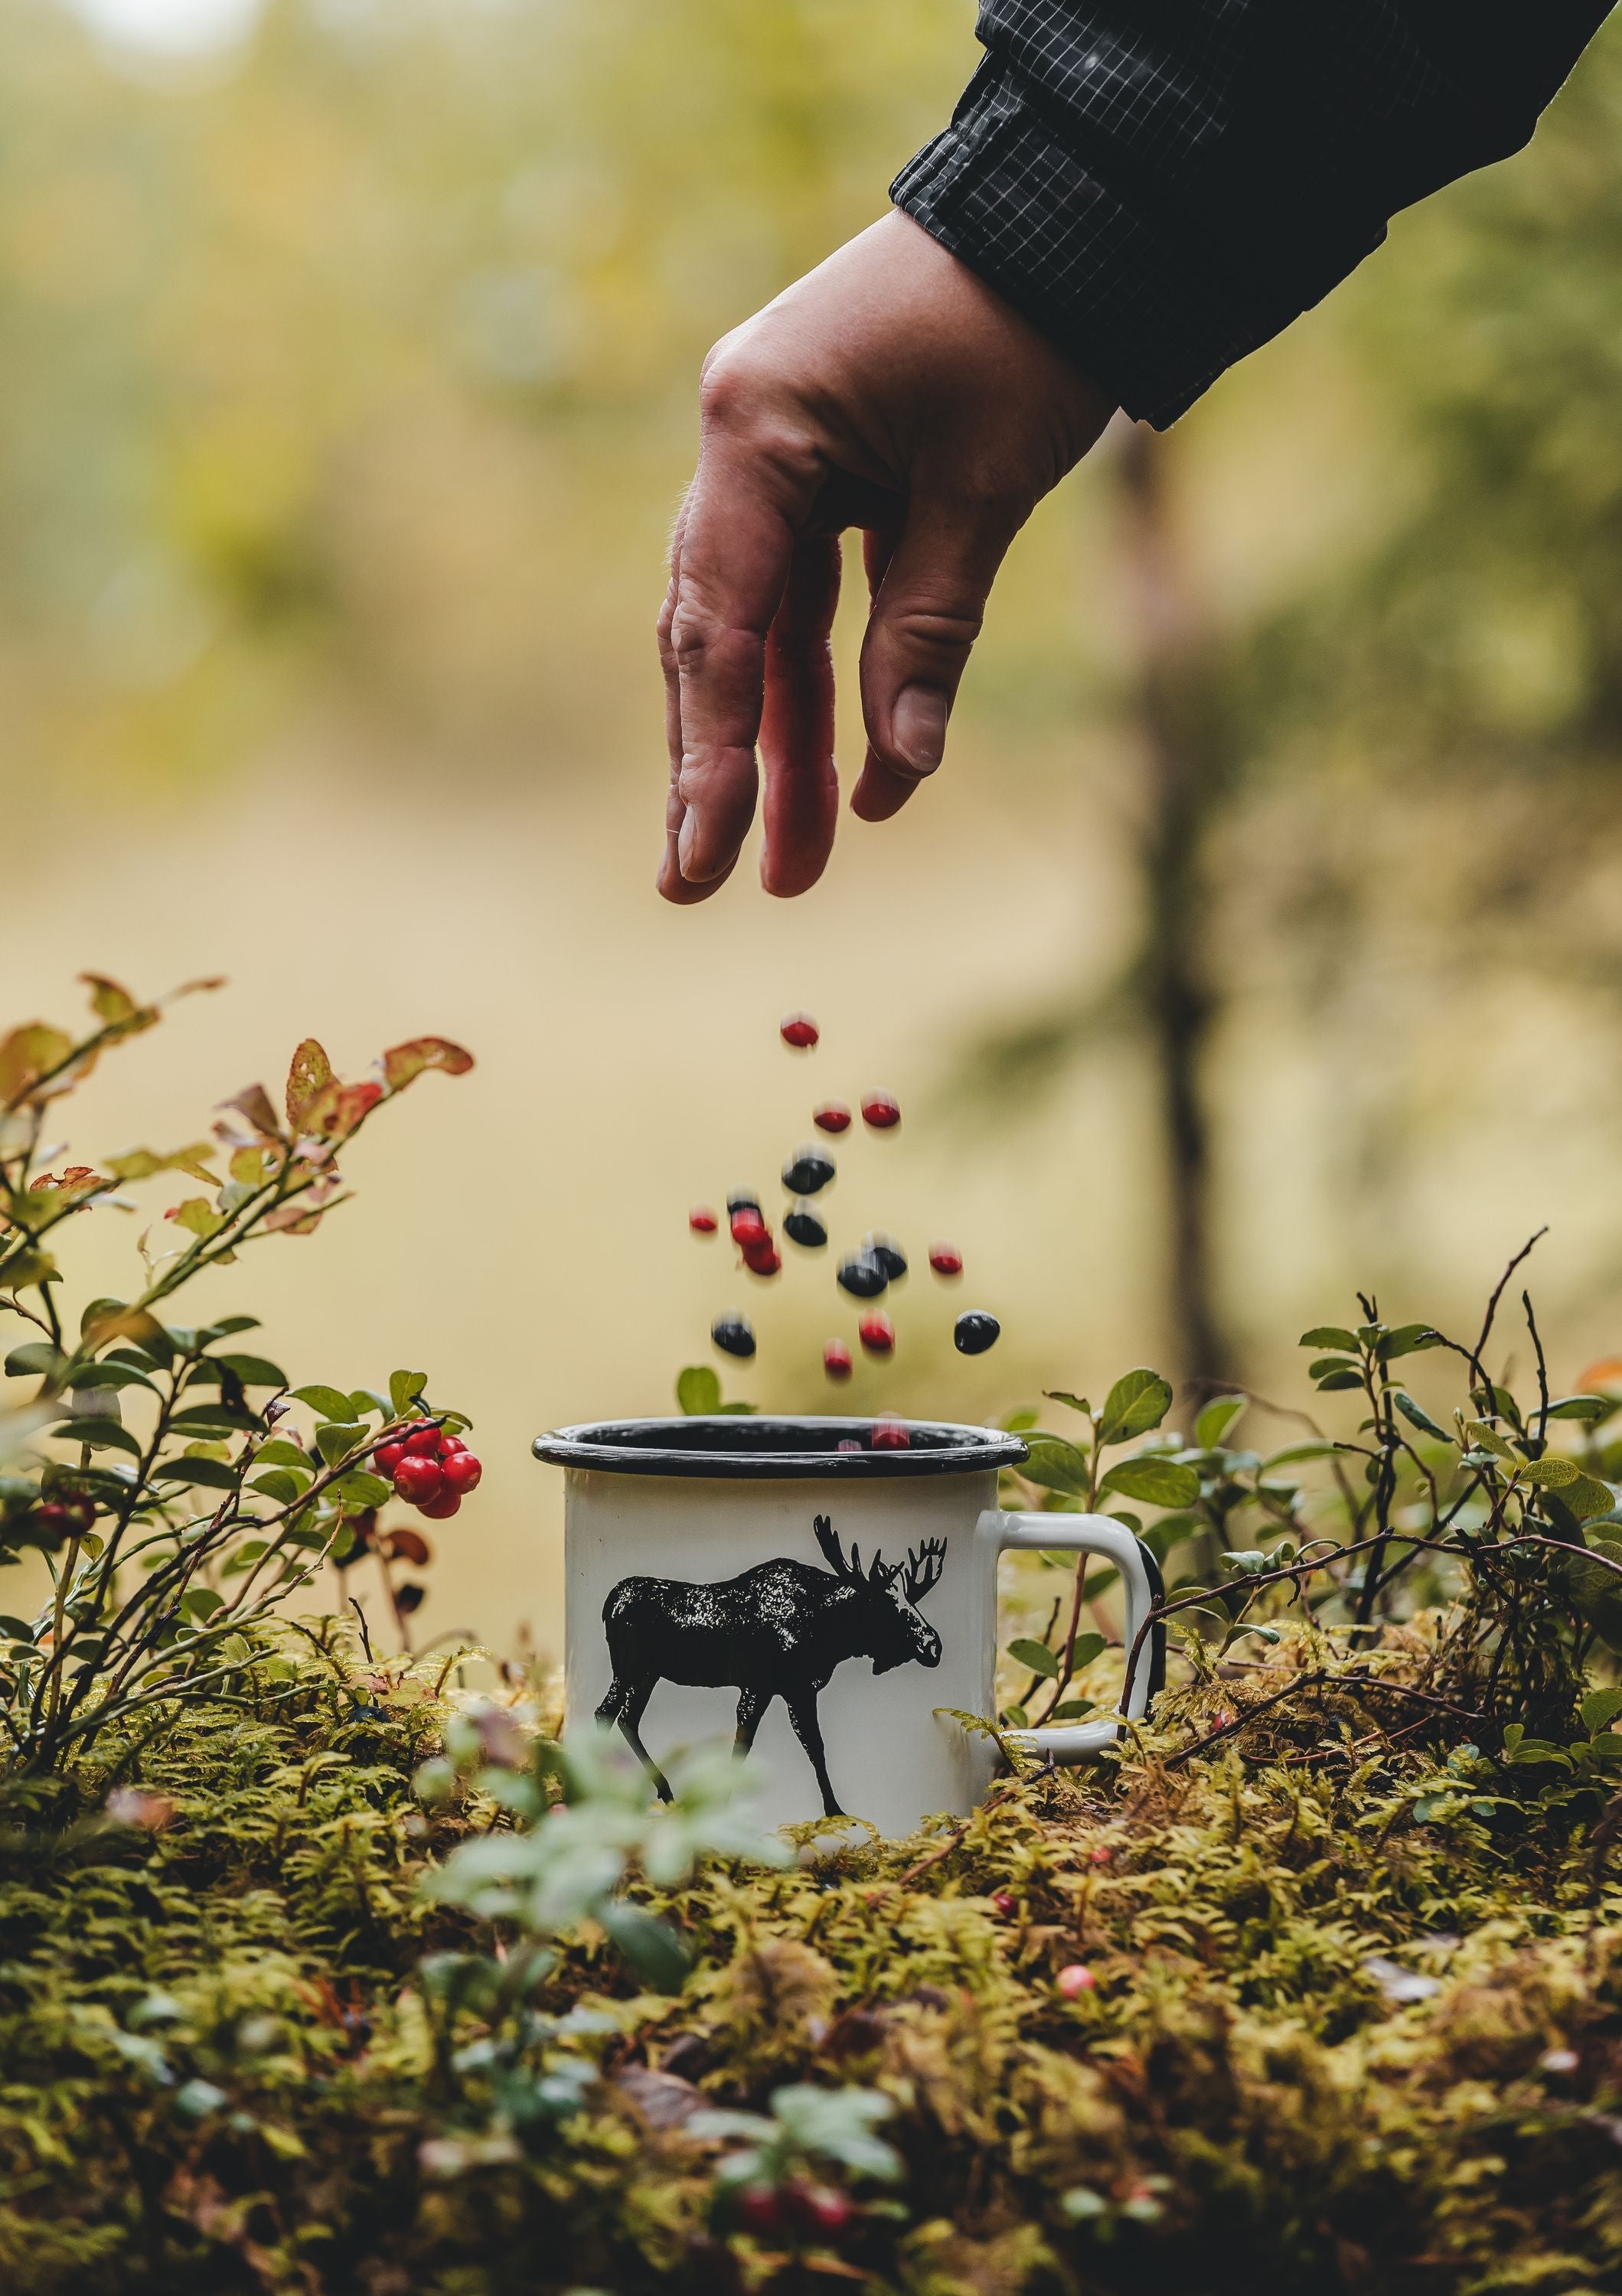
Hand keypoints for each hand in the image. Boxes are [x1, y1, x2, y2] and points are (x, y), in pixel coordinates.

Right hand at [657, 210, 1115, 902]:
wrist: (1077, 211)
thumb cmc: (1030, 330)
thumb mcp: (983, 491)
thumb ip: (928, 633)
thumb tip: (899, 771)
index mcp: (755, 430)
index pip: (719, 626)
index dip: (709, 757)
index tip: (701, 861)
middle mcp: (743, 440)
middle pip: (717, 636)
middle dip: (724, 766)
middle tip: (705, 886)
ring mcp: (778, 450)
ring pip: (765, 627)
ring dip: (784, 740)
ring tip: (798, 863)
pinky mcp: (825, 462)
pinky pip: (813, 592)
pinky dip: (834, 675)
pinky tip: (854, 771)